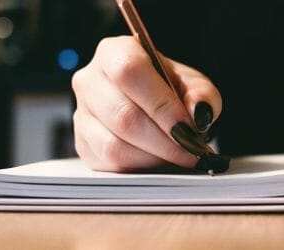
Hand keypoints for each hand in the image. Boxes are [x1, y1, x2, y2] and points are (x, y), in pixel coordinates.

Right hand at [72, 36, 221, 171]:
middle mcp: (90, 80)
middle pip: (123, 116)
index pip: (129, 73)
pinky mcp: (82, 143)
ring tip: (180, 157)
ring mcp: (81, 113)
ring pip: (114, 144)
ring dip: (154, 157)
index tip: (189, 128)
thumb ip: (202, 94)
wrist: (151, 104)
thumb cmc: (170, 89)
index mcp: (115, 53)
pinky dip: (140, 167)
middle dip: (165, 141)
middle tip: (192, 151)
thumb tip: (198, 113)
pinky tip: (160, 161)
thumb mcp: (193, 84)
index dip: (161, 105)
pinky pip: (110, 163)